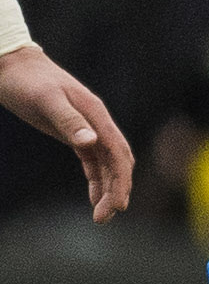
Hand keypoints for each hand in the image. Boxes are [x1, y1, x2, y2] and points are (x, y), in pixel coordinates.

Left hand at [0, 44, 131, 220]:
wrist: (12, 65)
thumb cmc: (27, 81)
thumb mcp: (46, 100)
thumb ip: (69, 121)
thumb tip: (92, 142)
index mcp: (97, 115)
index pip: (118, 153)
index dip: (121, 180)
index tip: (116, 205)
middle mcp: (98, 124)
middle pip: (118, 162)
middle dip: (117, 191)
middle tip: (104, 218)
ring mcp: (88, 129)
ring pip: (108, 165)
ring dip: (109, 189)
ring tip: (101, 216)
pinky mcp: (75, 134)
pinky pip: (94, 162)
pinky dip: (97, 181)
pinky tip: (94, 197)